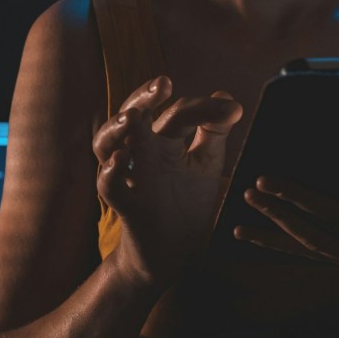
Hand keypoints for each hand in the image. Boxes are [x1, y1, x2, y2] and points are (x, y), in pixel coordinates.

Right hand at [93, 75, 242, 286]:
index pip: (177, 113)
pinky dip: (112, 173)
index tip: (232, 110)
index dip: (202, 107)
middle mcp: (141, 153)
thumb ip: (214, 131)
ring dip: (117, 129)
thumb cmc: (185, 202)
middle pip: (131, 116)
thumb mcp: (204, 163)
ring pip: (106, 146)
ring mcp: (130, 179)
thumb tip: (227, 97)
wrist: (174, 253)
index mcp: (163, 140)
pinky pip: (109, 188)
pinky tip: (122, 160)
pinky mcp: (126, 207)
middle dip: (143, 98)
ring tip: (133, 117)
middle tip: (163, 84)